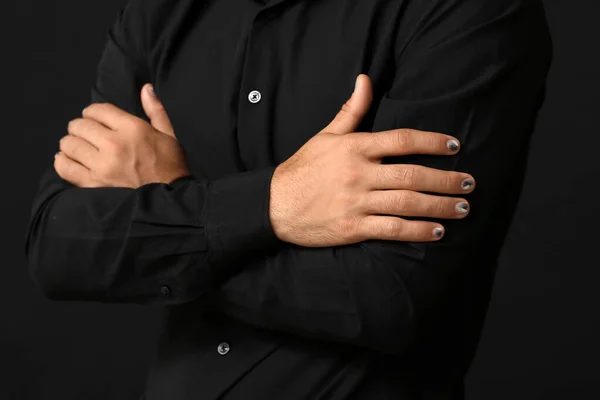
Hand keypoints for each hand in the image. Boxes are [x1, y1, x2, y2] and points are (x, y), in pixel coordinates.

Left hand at [54, 84, 190, 188]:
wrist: (170, 199)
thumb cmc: (171, 166)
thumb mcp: (169, 135)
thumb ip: (155, 110)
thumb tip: (146, 88)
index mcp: (133, 129)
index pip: (97, 110)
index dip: (95, 113)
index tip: (97, 120)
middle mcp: (114, 144)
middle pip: (79, 125)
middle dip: (81, 127)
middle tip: (88, 135)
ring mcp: (101, 165)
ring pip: (69, 144)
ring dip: (72, 144)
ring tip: (80, 148)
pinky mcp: (93, 184)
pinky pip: (64, 167)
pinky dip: (62, 161)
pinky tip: (69, 160)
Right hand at [269, 74, 475, 246]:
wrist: (274, 205)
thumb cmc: (302, 168)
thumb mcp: (325, 136)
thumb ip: (351, 111)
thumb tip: (366, 79)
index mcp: (354, 148)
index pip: (401, 140)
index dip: (432, 141)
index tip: (456, 146)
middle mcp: (357, 174)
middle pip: (411, 175)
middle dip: (446, 179)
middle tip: (470, 182)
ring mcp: (355, 202)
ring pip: (406, 204)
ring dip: (439, 206)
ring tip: (463, 207)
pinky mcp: (352, 228)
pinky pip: (392, 230)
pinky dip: (417, 231)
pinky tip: (437, 231)